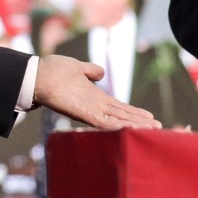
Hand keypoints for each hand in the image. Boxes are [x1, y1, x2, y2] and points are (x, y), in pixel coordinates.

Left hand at [34, 54, 161, 130]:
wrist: (36, 75)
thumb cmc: (52, 71)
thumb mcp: (76, 67)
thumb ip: (90, 71)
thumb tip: (100, 73)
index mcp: (95, 97)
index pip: (120, 107)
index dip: (135, 112)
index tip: (151, 117)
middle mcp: (95, 106)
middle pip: (123, 116)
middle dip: (141, 122)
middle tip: (161, 129)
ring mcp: (90, 111)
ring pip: (118, 121)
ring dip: (135, 125)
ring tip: (153, 130)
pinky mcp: (83, 114)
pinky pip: (104, 123)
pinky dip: (118, 127)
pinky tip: (131, 130)